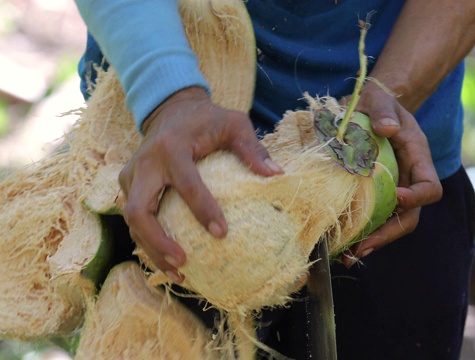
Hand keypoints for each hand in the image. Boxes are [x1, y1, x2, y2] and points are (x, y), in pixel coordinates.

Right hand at [118, 87, 282, 281]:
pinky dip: (150, 243)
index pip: (185, 183)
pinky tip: (171, 263)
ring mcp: (131, 176)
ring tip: (179, 274)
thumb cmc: (207, 119)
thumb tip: (276, 175)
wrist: (170, 109)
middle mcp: (144, 163)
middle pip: (138, 211)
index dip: (202, 210)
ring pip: (132, 221)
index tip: (222, 234)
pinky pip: (135, 220)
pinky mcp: (128, 186)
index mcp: (171, 147)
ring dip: (152, 250)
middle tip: (184, 263)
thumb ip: (253, 147)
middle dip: (158, 241)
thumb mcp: (234, 123)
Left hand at [341, 84, 442, 267]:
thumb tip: (385, 128)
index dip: (416, 197)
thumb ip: (383, 110)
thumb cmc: (378, 103)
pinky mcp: (377, 195)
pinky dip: (361, 234)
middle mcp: (409, 179)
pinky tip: (343, 245)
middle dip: (389, 234)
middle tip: (364, 247)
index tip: (397, 198)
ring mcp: (394, 190)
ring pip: (392, 224)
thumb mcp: (380, 100)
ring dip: (373, 242)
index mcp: (417, 158)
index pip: (429, 187)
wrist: (372, 109)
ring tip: (350, 256)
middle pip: (410, 216)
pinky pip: (375, 219)